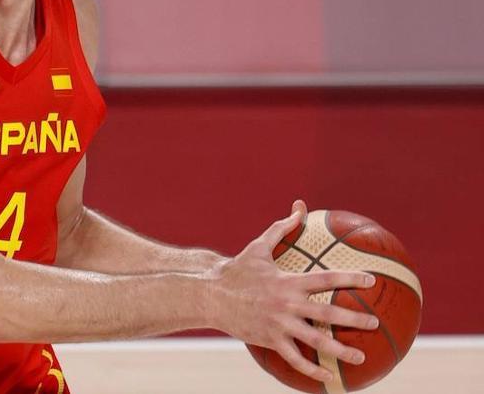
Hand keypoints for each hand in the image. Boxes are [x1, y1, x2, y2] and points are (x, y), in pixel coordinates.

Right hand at [206, 201, 379, 382]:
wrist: (210, 295)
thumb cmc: (237, 270)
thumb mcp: (258, 247)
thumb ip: (281, 229)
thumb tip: (299, 208)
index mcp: (288, 282)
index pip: (325, 279)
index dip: (349, 278)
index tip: (371, 280)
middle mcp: (286, 304)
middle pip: (327, 314)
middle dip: (354, 319)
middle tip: (375, 322)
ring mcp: (278, 324)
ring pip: (315, 341)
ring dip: (340, 350)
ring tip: (360, 356)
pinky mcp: (270, 340)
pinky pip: (295, 359)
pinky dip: (312, 370)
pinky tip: (329, 378)